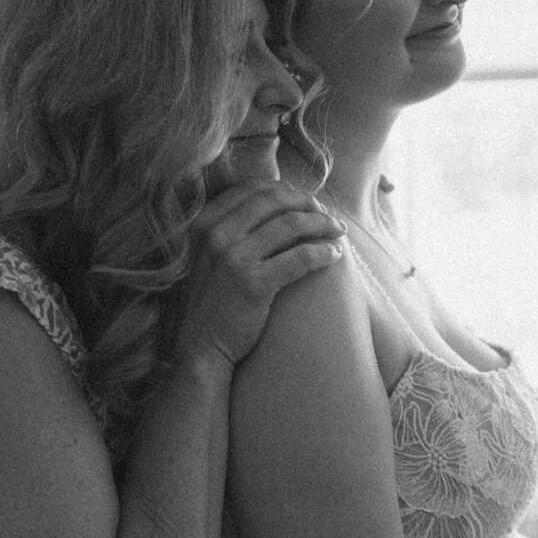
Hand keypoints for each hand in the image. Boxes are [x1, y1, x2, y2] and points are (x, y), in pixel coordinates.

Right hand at [172, 181, 344, 370]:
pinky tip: (334, 255)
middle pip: (275, 202)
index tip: (304, 201)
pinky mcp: (254, 283)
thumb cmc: (211, 303)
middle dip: (308, 203)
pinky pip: (300, 257)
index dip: (285, 191)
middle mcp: (217, 234)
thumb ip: (229, 231)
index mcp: (205, 223)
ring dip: (322, 224)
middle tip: (327, 214)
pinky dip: (323, 252)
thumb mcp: (207, 256)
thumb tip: (273, 209)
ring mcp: (233, 257)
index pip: (252, 190)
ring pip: (292, 225)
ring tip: (338, 231)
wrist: (199, 347)